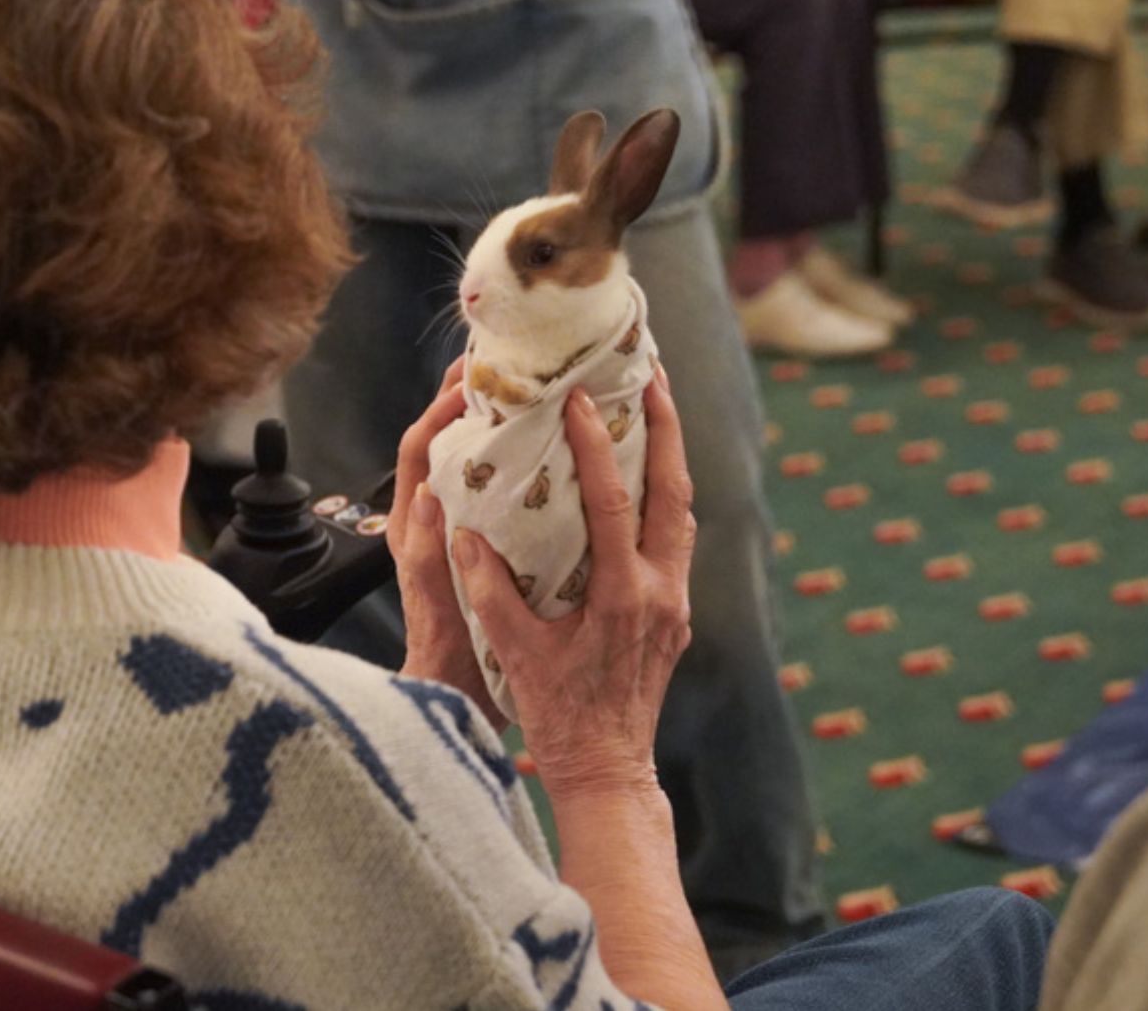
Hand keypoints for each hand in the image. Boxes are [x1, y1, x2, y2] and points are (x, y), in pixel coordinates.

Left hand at [390, 359, 500, 722]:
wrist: (460, 701)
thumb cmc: (448, 661)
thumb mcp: (438, 607)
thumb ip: (429, 557)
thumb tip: (425, 496)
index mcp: (415, 532)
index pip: (416, 452)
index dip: (436, 413)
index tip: (465, 382)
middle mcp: (433, 525)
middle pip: (444, 444)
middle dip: (467, 401)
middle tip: (503, 365)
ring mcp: (461, 533)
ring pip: (476, 464)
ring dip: (497, 427)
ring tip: (533, 394)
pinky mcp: (487, 548)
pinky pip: (501, 491)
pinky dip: (522, 463)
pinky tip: (558, 452)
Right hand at [455, 368, 695, 800]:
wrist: (608, 774)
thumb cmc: (560, 719)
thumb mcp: (516, 653)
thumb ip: (490, 592)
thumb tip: (463, 534)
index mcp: (623, 598)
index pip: (614, 504)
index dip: (596, 447)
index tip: (580, 400)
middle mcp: (661, 594)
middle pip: (675, 493)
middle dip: (664, 430)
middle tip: (650, 374)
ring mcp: (676, 605)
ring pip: (684, 514)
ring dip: (669, 460)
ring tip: (652, 411)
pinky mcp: (675, 616)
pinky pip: (676, 540)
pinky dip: (664, 500)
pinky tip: (644, 480)